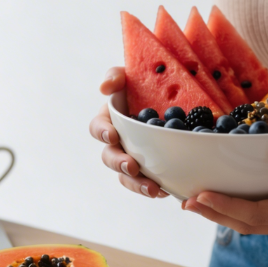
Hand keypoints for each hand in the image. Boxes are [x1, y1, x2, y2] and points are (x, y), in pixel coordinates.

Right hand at [89, 67, 168, 198]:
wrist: (170, 98)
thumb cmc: (144, 85)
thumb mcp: (130, 75)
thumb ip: (116, 76)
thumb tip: (104, 88)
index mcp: (109, 121)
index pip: (97, 128)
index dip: (102, 133)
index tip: (113, 135)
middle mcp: (118, 142)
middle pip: (110, 158)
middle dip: (120, 164)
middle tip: (133, 167)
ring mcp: (134, 157)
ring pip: (127, 176)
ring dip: (137, 184)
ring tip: (153, 189)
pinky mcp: (151, 168)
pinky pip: (148, 182)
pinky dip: (154, 188)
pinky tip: (165, 191)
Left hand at [182, 140, 267, 237]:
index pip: (257, 214)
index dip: (228, 206)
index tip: (202, 196)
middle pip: (247, 224)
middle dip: (215, 214)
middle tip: (186, 202)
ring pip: (250, 222)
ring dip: (221, 213)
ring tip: (194, 202)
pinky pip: (258, 215)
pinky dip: (235, 208)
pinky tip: (221, 199)